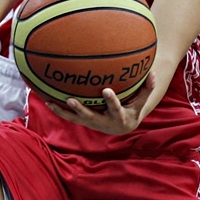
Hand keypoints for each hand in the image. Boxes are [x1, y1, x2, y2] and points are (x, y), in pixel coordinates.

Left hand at [43, 72, 157, 134]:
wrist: (123, 126)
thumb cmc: (133, 107)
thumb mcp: (141, 100)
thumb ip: (147, 88)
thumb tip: (154, 73)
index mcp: (119, 118)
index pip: (115, 109)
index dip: (111, 101)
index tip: (106, 90)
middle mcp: (103, 123)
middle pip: (91, 117)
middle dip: (81, 110)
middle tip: (72, 100)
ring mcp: (91, 123)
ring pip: (75, 119)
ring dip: (63, 111)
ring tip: (50, 102)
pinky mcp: (83, 121)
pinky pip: (68, 116)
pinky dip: (58, 109)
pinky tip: (46, 99)